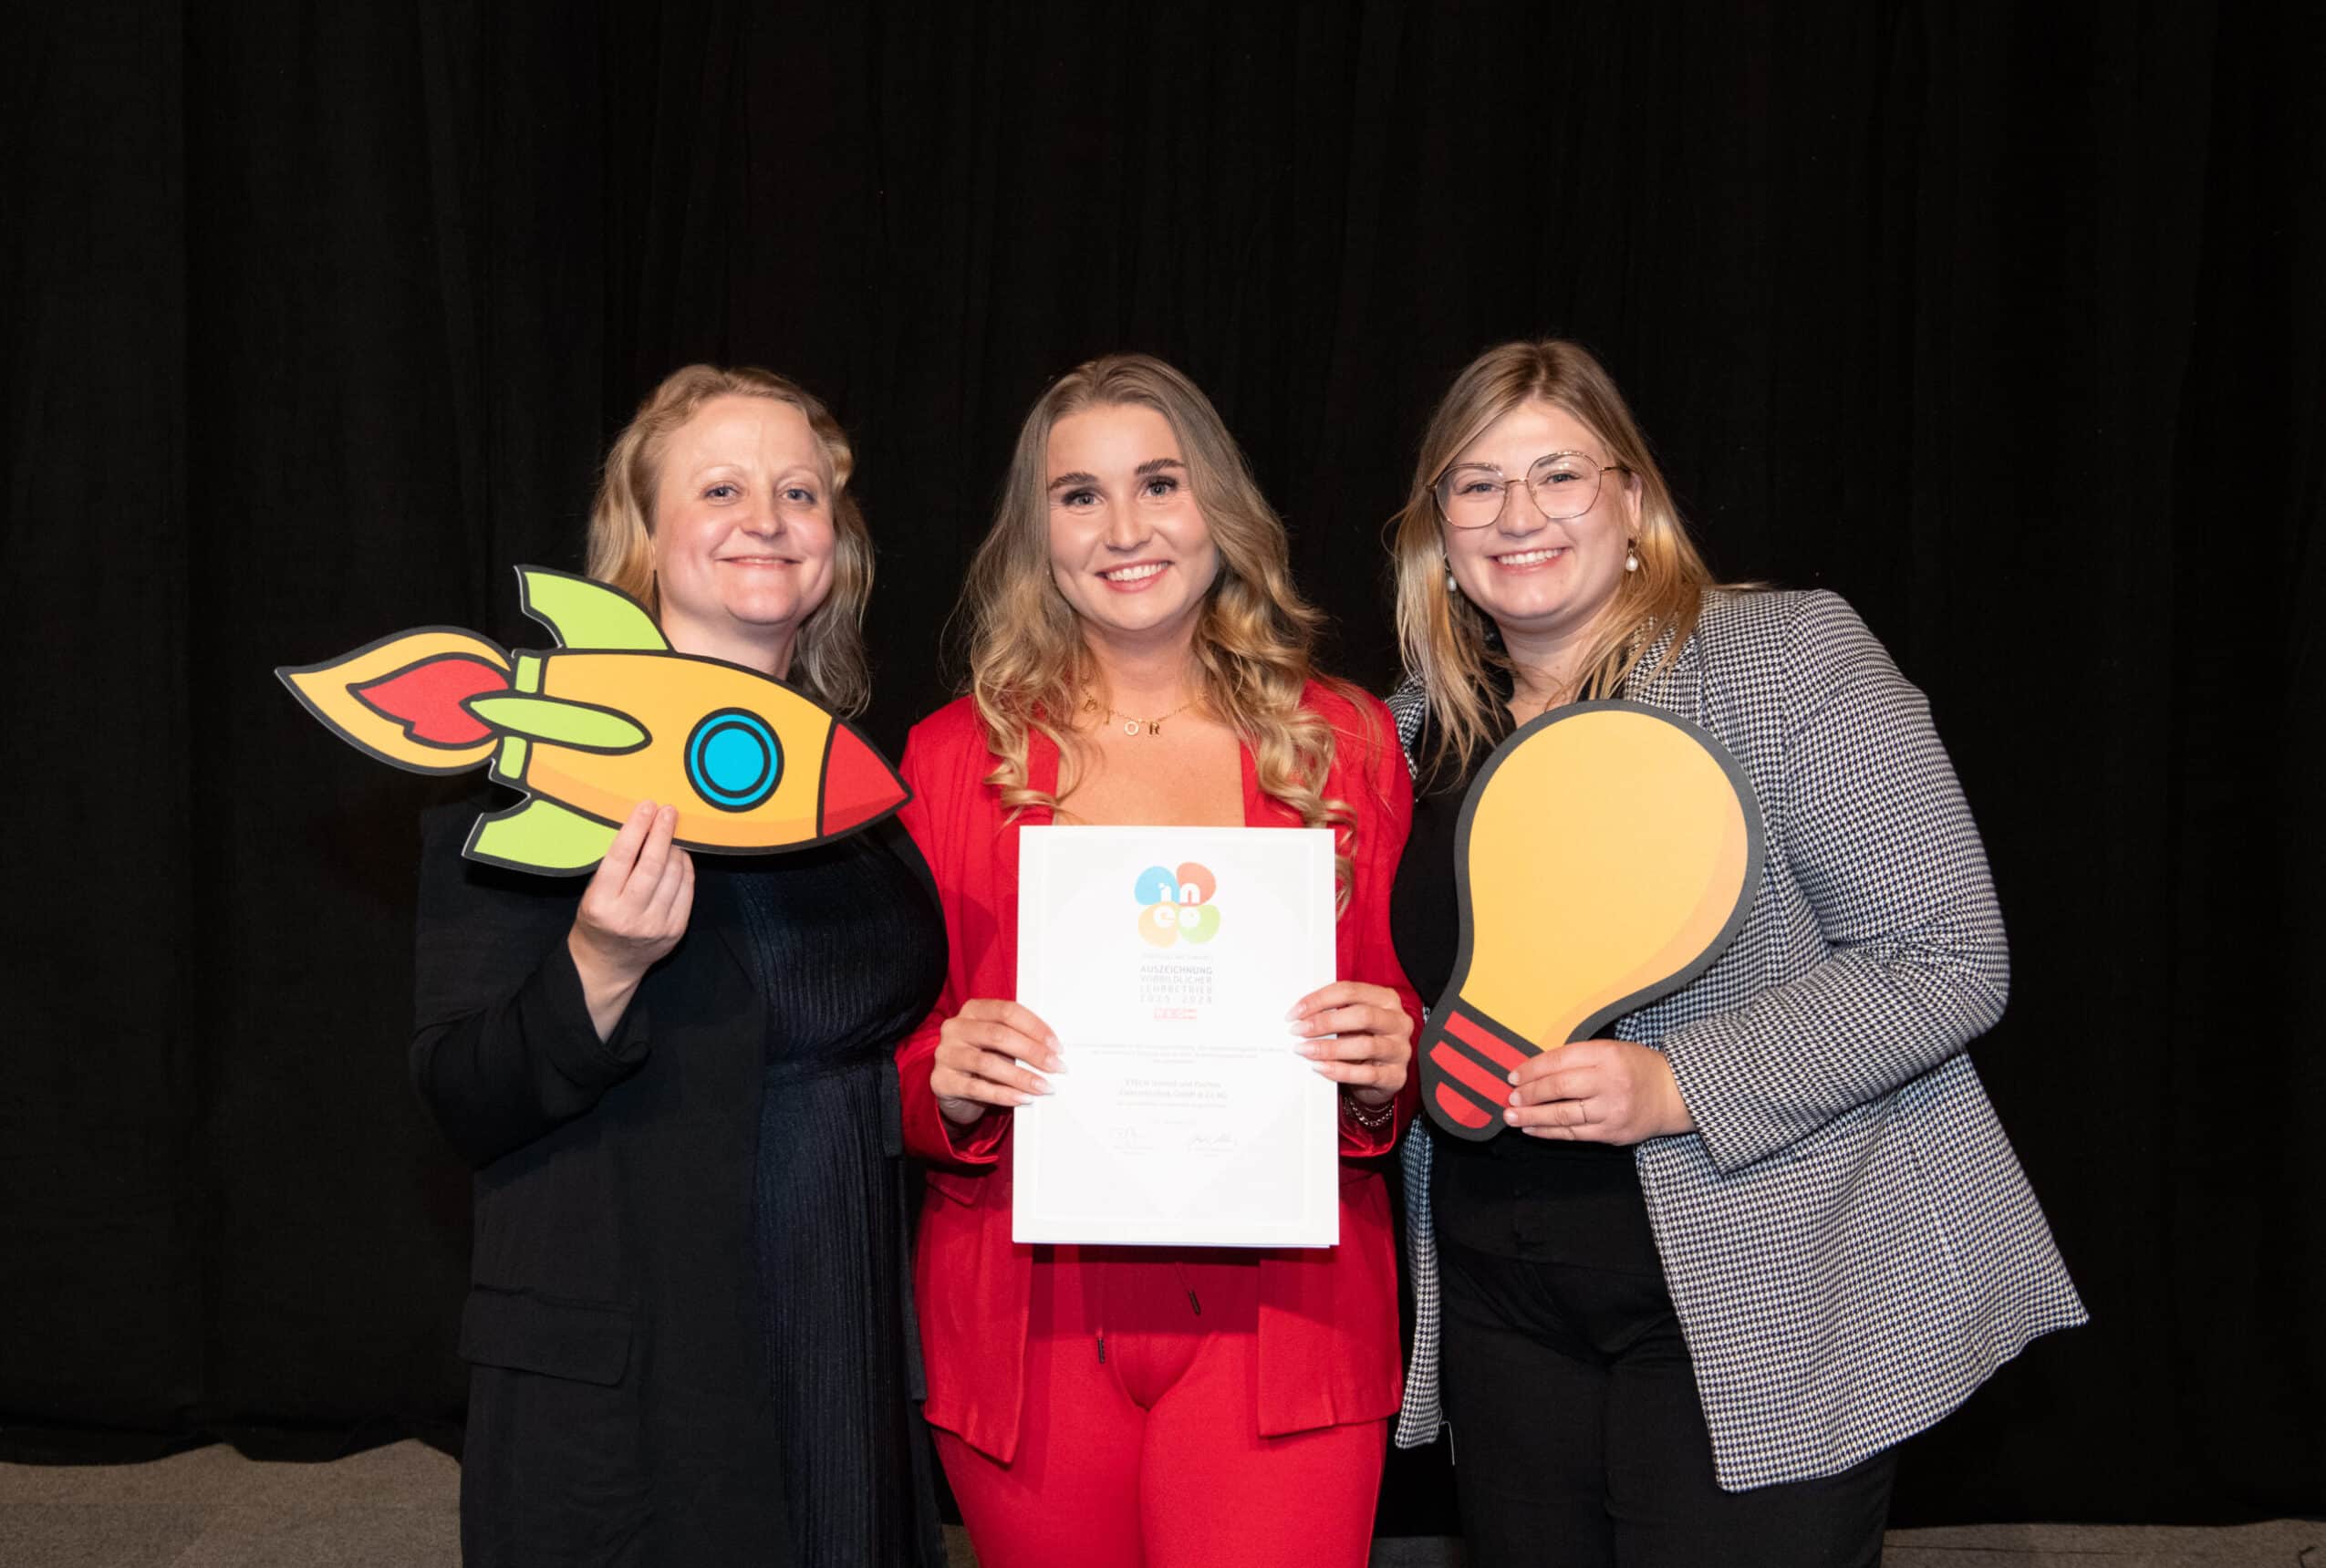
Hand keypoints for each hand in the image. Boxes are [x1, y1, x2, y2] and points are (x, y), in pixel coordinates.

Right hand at [567, 801, 693, 1038]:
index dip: (636, 829)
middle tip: (668, 812)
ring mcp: (655, 925)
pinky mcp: (675, 931)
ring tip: (672, 834)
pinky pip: (686, 891)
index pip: (621, 857)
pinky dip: (685, 869)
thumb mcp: (593, 894)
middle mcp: (629, 916)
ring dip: (675, 850)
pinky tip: (680, 856)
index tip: (646, 807)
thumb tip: (643, 829)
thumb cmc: (598, 921)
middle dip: (662, 833)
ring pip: (673, 876)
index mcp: (601, 903)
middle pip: (652, 865)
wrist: (608, 965)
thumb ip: (615, 868)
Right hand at [930, 999, 1061, 1126]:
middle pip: (999, 1035)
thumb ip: (1018, 1038)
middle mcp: (955, 1028)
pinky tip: (1022, 1098)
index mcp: (973, 1010)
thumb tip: (1053, 1051)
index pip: (1007, 1011)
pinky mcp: (942, 1081)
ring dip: (1021, 1077)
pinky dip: (1004, 1095)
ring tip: (1043, 1086)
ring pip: (988, 1063)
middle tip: (1055, 1066)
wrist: (953, 1087)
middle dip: (1033, 1052)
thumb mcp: (997, 1042)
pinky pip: (977, 1088)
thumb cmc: (982, 1058)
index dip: (1035, 1027)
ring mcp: (946, 1054)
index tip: (1056, 1046)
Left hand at [1289, 982, 1412, 1106]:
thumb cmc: (1363, 1041)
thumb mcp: (1352, 1021)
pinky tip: (1322, 1067)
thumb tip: (1300, 1015)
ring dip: (1329, 1048)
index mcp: (1386, 999)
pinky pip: (1367, 1074)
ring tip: (1306, 1050)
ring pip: (1365, 1045)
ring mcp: (1400, 1049)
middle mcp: (1398, 1022)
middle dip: (1324, 1022)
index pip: (1350, 991)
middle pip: (1361, 1015)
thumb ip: (1334, 1012)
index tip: (1296, 1012)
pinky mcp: (1396, 1075)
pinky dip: (1340, 1071)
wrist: (1380, 1077)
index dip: (1319, 1000)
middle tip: (1299, 1030)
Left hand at [1505, 1038, 1693, 1142]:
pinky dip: (1549, 1132)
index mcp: (1607, 1055)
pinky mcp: (1612, 1133)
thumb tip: (1536, 1070)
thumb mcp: (1612, 1050)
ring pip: (1563, 1114)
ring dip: (1532, 1117)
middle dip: (1529, 1093)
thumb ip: (1579, 1058)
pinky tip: (1532, 1129)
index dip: (1532, 1069)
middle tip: (1510, 1097)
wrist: (1675, 1095)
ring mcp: (1611, 1109)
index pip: (1560, 1060)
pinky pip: (1574, 1134)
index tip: (1513, 1076)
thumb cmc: (1638, 1068)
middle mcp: (1609, 1082)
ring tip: (1511, 1116)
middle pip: (1559, 1087)